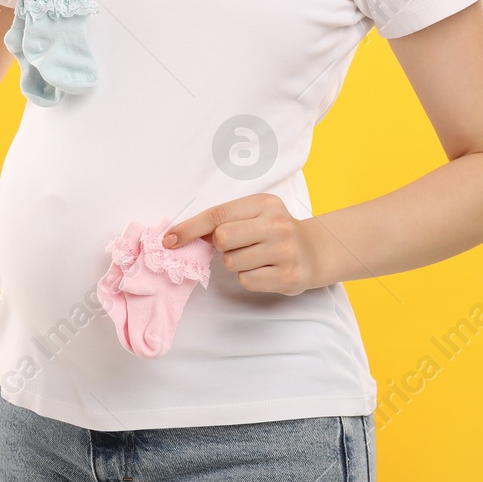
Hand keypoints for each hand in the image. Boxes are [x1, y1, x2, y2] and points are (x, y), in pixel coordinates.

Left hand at [161, 193, 327, 294]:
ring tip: (255, 256)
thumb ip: (224, 220)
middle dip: (221, 245)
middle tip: (237, 245)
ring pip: (233, 262)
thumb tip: (181, 235)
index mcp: (264, 203)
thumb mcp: (254, 215)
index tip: (168, 239)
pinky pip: (247, 280)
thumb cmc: (274, 231)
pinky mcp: (288, 276)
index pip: (217, 214)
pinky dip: (248, 277)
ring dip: (236, 263)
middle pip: (223, 238)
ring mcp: (285, 251)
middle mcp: (277, 224)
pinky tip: (264, 269)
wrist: (314, 251)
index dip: (189, 227)